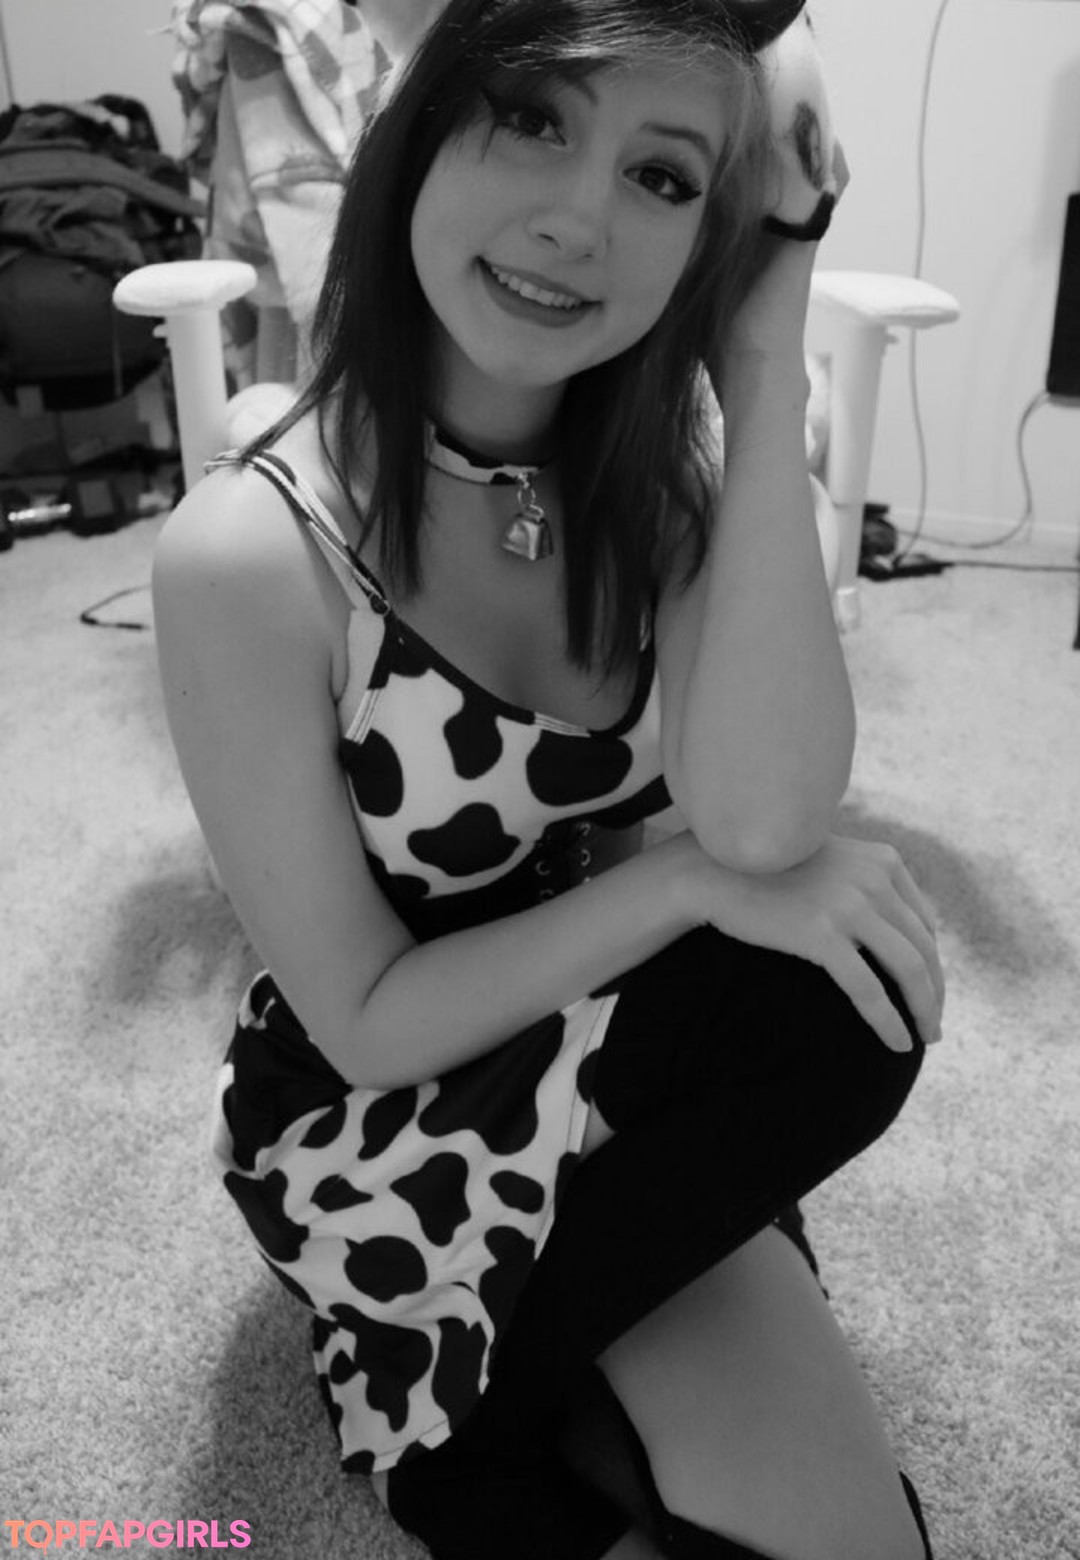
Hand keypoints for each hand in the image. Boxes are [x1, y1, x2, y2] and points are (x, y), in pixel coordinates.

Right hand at [679, 833, 944, 1052]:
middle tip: (931, 1027)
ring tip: (922, 1039)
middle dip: (934, 993)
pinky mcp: (821, 933)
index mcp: (883, 860)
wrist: (713, 871)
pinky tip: (896, 1045)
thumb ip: (864, 884)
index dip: (933, 964)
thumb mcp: (828, 864)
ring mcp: (849, 904)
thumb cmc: (769, 873)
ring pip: (909, 970)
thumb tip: (897, 932)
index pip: (925, 923)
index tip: (928, 994)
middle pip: (924, 948)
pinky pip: (869, 989)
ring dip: (923, 1011)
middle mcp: (874, 878)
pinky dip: (889, 1022)